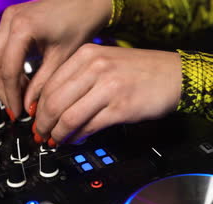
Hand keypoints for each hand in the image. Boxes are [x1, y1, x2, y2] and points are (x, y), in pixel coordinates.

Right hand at [0, 0, 112, 117]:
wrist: (86, 1)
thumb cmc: (80, 23)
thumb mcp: (62, 58)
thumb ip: (43, 83)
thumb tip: (29, 106)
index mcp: (23, 28)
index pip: (9, 70)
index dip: (11, 95)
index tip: (18, 112)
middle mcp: (10, 20)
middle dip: (3, 90)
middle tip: (14, 110)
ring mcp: (8, 18)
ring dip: (4, 81)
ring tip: (19, 100)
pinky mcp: (12, 21)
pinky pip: (2, 50)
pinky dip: (9, 69)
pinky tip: (21, 84)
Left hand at [34, 43, 182, 144]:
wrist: (176, 75)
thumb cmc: (143, 71)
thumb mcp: (107, 63)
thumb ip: (81, 79)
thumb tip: (57, 106)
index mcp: (88, 54)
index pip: (50, 83)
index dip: (38, 106)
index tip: (36, 119)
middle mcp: (95, 68)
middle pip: (54, 101)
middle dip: (43, 124)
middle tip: (41, 135)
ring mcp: (108, 87)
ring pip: (68, 116)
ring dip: (57, 134)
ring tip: (55, 140)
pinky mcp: (120, 107)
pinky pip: (89, 126)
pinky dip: (78, 137)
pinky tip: (76, 139)